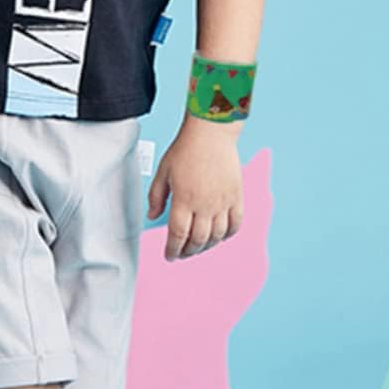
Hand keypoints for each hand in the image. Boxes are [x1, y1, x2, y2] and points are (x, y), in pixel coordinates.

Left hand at [147, 116, 243, 259]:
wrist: (211, 133)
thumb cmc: (186, 148)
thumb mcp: (163, 171)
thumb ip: (156, 196)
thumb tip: (152, 216)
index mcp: (183, 199)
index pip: (178, 235)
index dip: (173, 249)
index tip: (169, 255)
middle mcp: (204, 204)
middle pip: (197, 240)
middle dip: (188, 252)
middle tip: (182, 253)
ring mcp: (223, 202)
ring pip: (217, 236)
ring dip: (206, 246)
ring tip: (198, 246)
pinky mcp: (236, 196)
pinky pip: (236, 224)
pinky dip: (228, 235)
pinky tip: (220, 236)